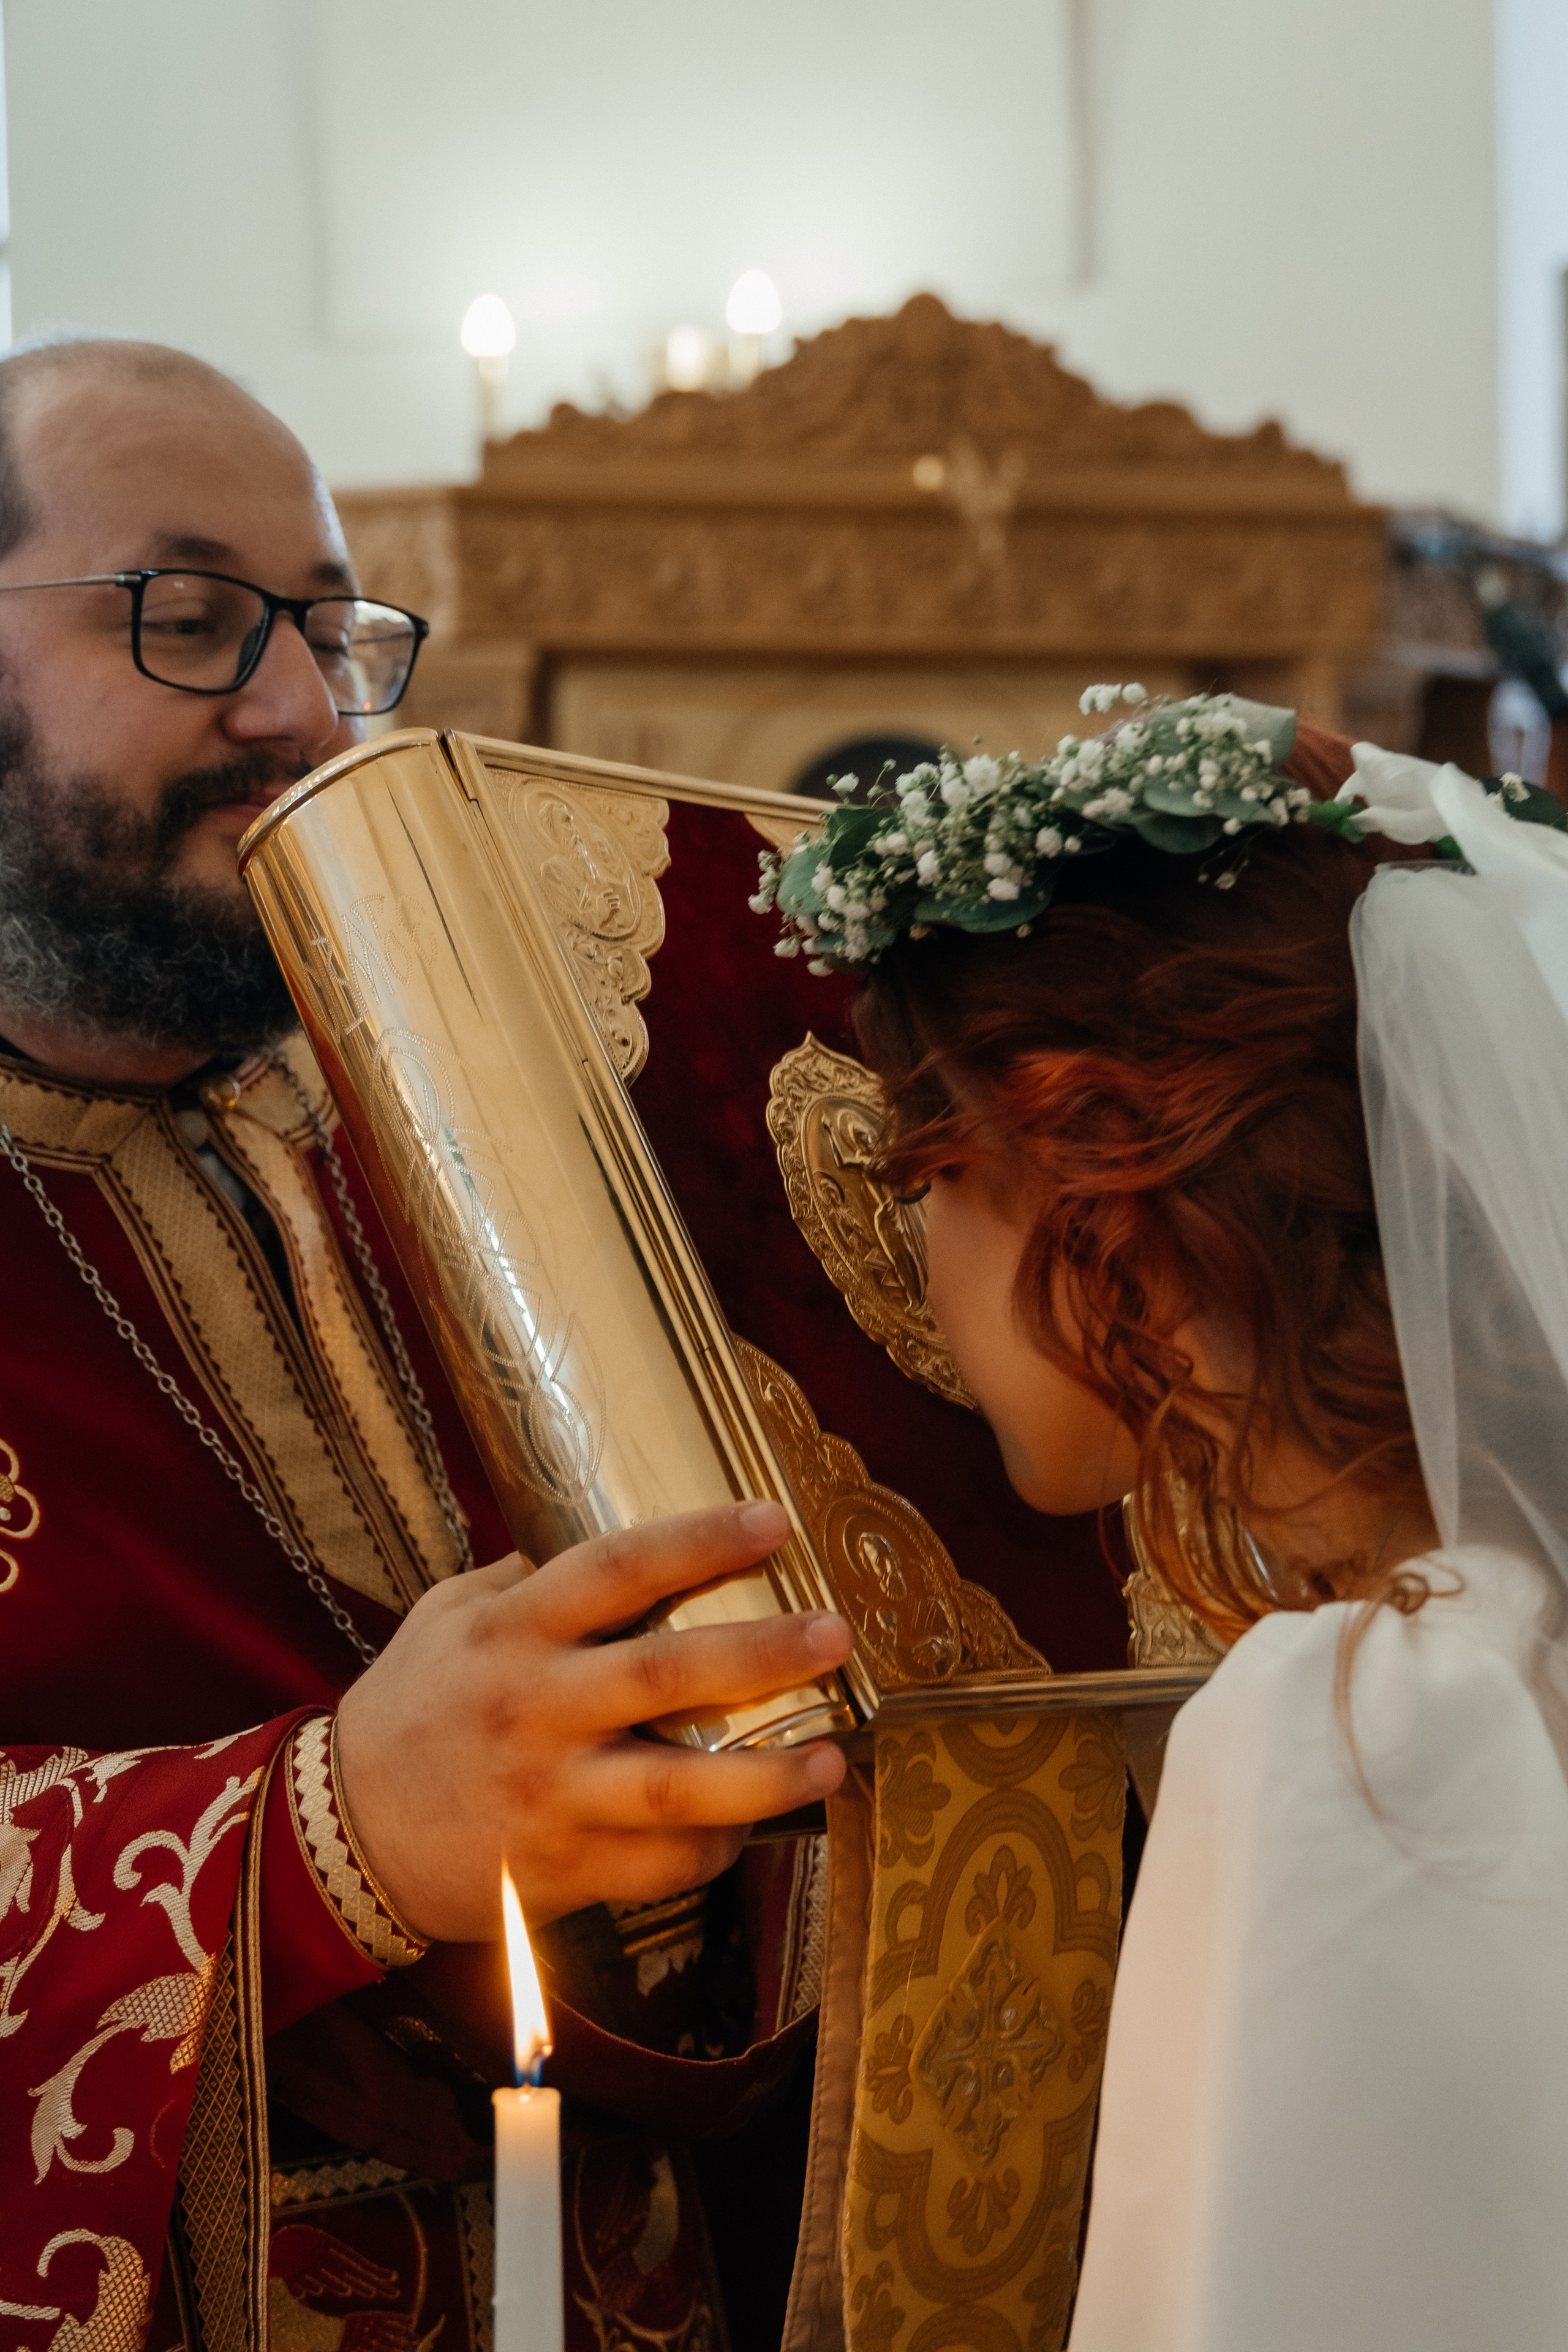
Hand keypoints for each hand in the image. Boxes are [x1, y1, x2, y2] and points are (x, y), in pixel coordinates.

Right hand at [334, 1500, 851, 1940]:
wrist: (341, 1835)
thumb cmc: (407, 1710)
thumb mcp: (444, 1618)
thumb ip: (520, 1581)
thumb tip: (601, 1550)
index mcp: (514, 1632)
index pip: (618, 1569)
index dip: (699, 1540)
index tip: (773, 1520)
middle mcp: (538, 1708)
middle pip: (668, 1674)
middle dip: (764, 1653)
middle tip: (836, 1633)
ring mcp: (552, 1795)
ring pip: (679, 1789)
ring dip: (768, 1776)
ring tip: (834, 1760)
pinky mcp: (561, 1869)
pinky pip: (658, 1866)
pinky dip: (714, 1851)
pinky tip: (755, 1829)